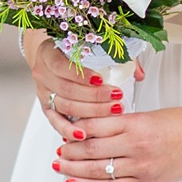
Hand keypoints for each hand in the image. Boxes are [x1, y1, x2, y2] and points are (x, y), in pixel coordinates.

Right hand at [26, 35, 142, 133]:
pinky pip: (56, 122)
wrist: (55, 58)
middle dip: (94, 96)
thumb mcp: (92, 46)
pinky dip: (69, 130)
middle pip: (66, 89)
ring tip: (112, 111)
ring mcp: (43, 93)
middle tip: (117, 98)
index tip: (101, 80)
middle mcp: (42, 74)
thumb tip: (138, 73)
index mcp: (48, 54)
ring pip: (65, 106)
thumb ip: (115, 55)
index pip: (62, 66)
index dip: (81, 75)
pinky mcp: (46, 108)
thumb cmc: (75, 53)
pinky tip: (84, 135)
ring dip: (90, 112)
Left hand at [53, 102, 181, 181]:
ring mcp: (140, 166)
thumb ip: (119, 124)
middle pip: (91, 149)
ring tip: (60, 166)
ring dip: (73, 169)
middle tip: (58, 150)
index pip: (94, 127)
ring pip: (97, 170)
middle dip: (69, 151)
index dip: (74, 130)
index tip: (65, 131)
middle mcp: (135, 145)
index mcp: (135, 123)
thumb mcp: (146, 115)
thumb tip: (89, 130)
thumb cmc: (178, 123)